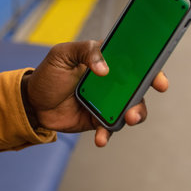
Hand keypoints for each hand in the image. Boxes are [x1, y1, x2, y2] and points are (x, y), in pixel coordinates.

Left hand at [21, 41, 168, 146]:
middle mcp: (110, 81)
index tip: (159, 80)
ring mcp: (106, 101)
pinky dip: (108, 133)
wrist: (32, 102)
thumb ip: (85, 51)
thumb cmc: (48, 74)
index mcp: (105, 60)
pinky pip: (110, 127)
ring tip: (126, 120)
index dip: (151, 69)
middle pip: (137, 89)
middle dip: (142, 99)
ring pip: (130, 109)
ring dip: (132, 116)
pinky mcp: (98, 119)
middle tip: (136, 107)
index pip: (134, 62)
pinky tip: (101, 138)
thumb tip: (105, 69)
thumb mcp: (62, 54)